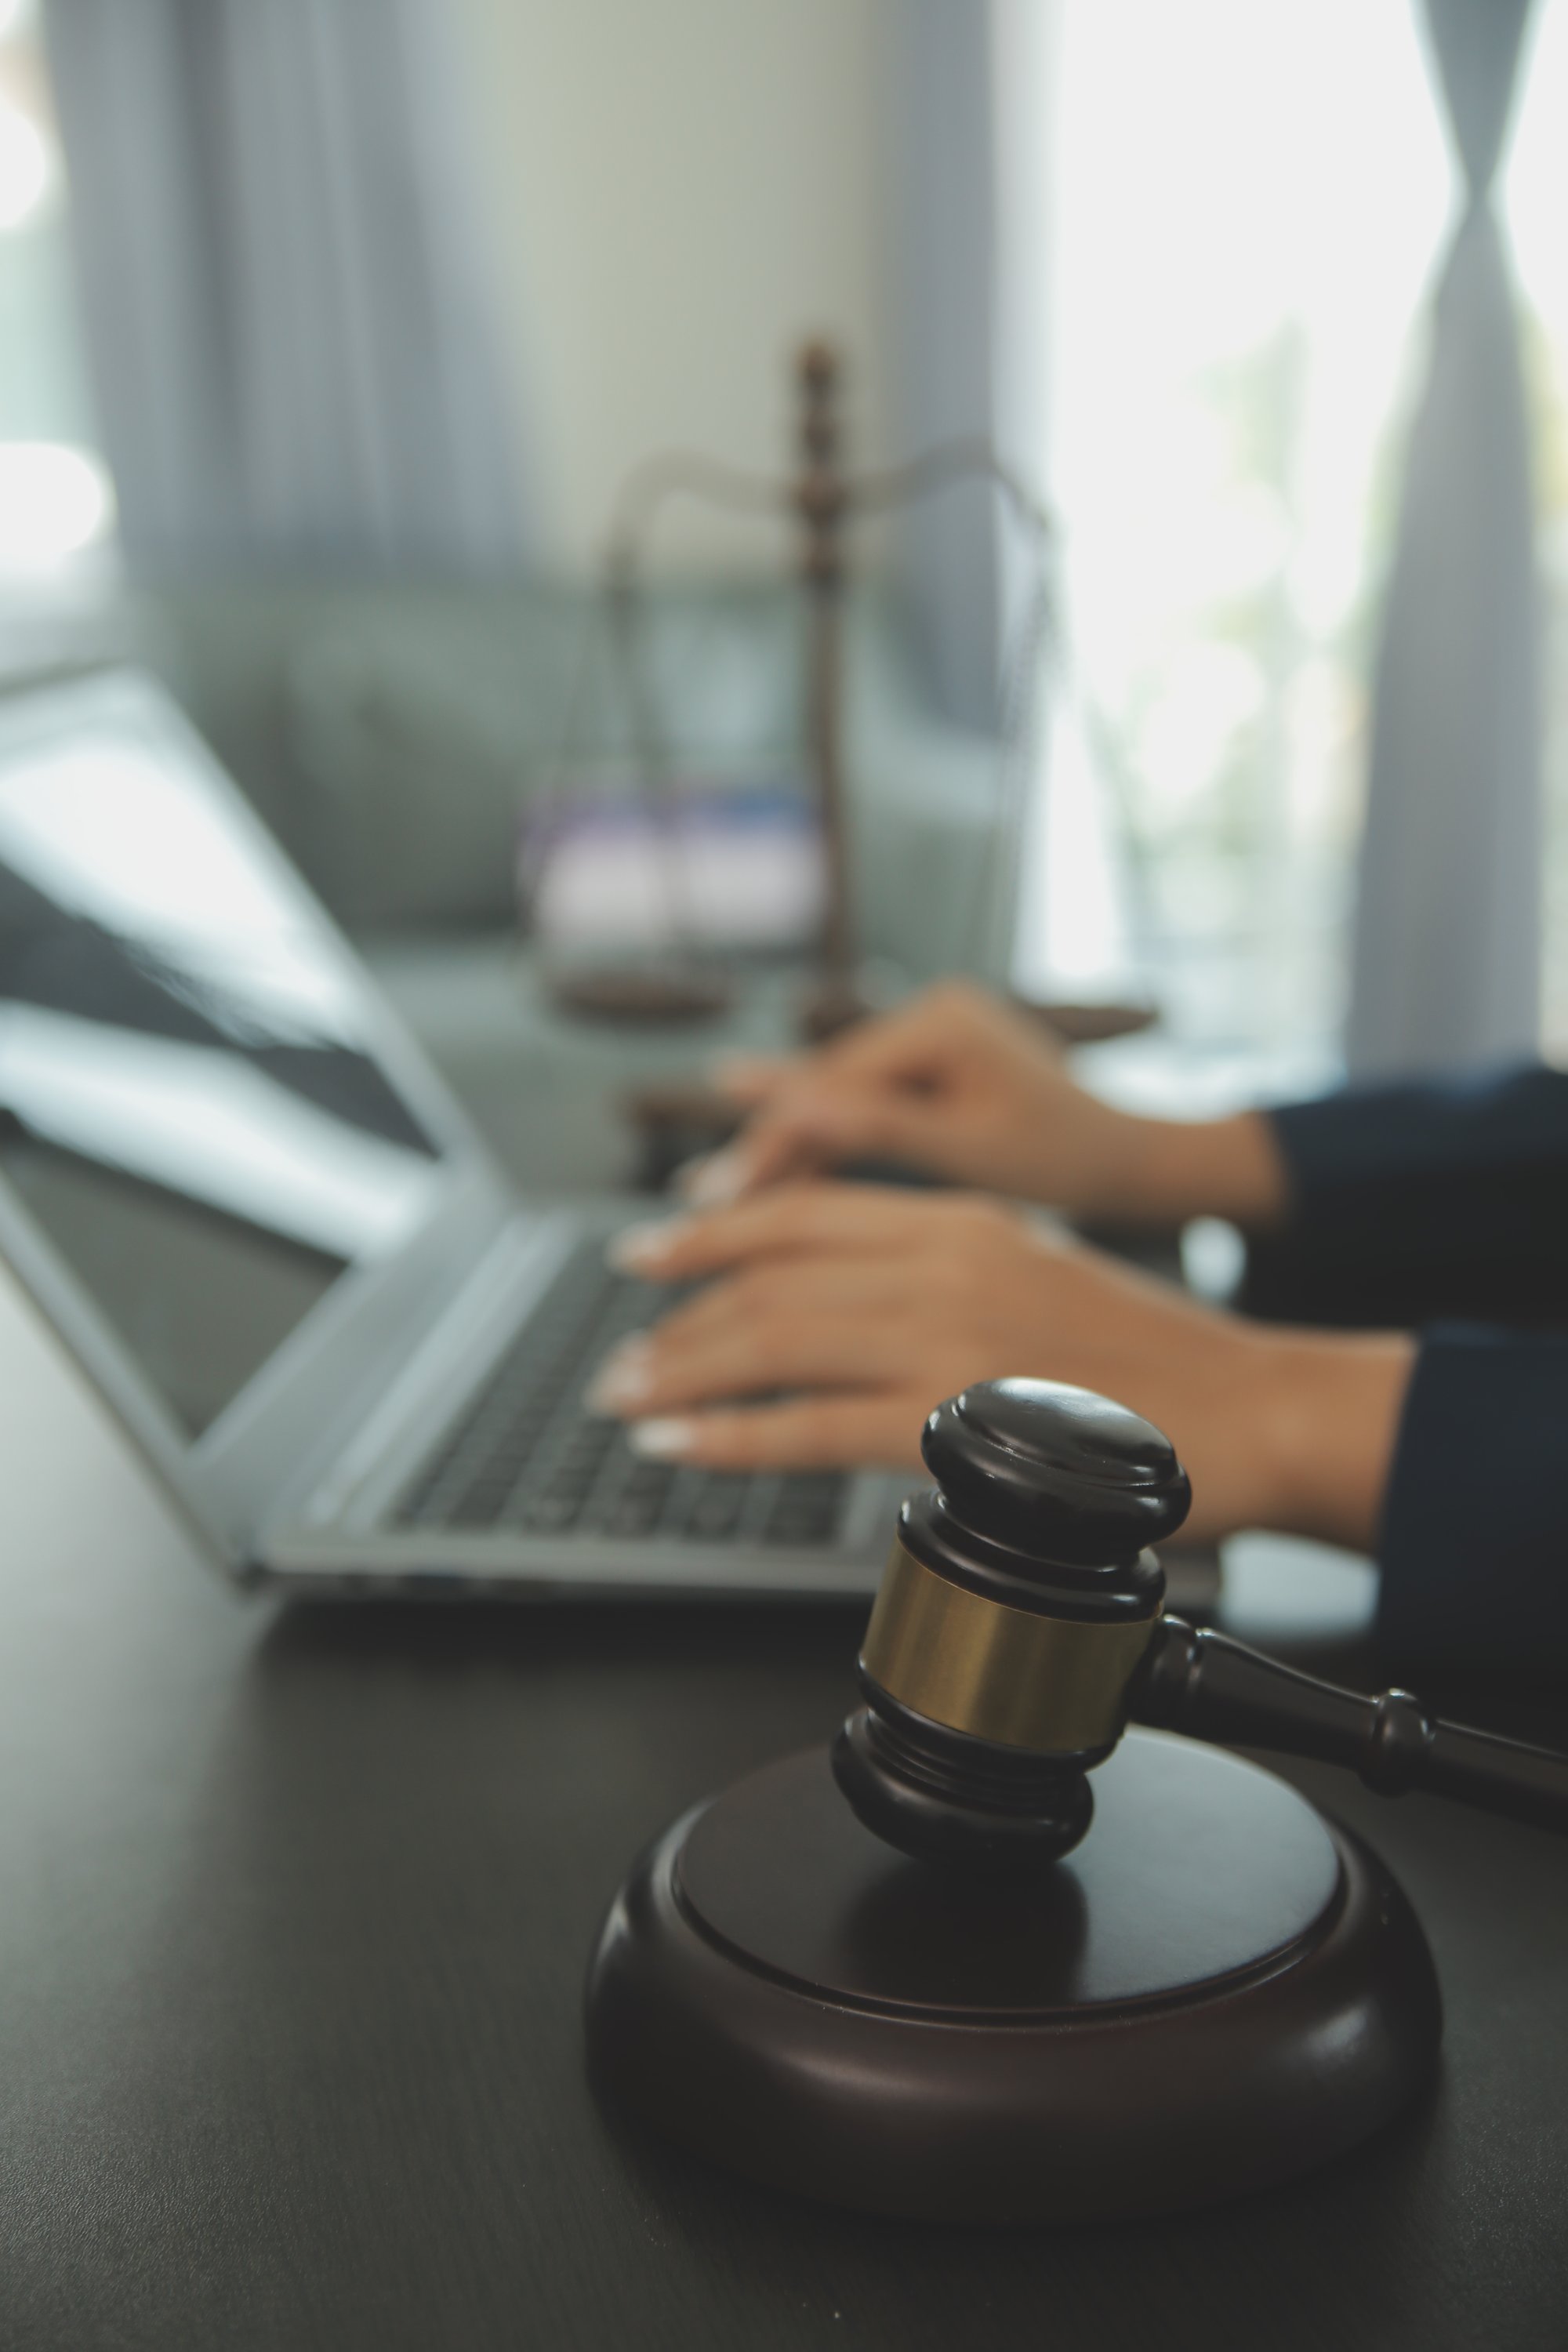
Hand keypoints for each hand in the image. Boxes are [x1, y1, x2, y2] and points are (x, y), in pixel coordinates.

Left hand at [590, 1185, 1412, 1549]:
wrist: (1253, 1408)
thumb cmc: (1157, 1360)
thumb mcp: (1040, 1271)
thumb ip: (949, 1271)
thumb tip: (865, 1298)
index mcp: (965, 1218)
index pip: (806, 1208)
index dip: (713, 1227)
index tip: (652, 1249)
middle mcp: (945, 1261)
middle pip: (769, 1272)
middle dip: (676, 1311)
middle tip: (622, 1351)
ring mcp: (947, 1338)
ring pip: (773, 1338)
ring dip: (682, 1371)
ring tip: (629, 1400)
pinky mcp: (953, 1419)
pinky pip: (807, 1425)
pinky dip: (729, 1434)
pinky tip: (682, 1444)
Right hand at [690, 981, 1285, 1224]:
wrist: (1139, 1163)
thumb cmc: (1077, 1164)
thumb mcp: (977, 1155)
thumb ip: (879, 1128)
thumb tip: (781, 1104)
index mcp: (944, 1022)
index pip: (828, 1087)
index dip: (763, 1147)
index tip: (706, 1203)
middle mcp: (929, 1012)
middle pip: (819, 1091)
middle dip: (756, 1157)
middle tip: (686, 1216)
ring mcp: (930, 1034)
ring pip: (832, 1104)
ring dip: (777, 1160)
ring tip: (705, 1209)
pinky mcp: (932, 1065)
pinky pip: (860, 1112)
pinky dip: (820, 1154)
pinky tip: (759, 1182)